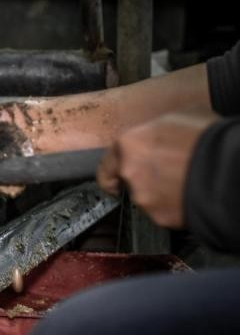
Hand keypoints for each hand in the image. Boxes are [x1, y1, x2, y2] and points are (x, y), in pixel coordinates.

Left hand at [96, 109, 217, 228]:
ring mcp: (143, 196)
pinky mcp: (159, 216)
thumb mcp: (179, 117)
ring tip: (182, 182)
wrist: (228, 166)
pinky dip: (172, 207)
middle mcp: (130, 171)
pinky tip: (186, 195)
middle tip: (161, 177)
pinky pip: (162, 212)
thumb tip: (157, 134)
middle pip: (127, 181)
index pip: (107, 163)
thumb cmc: (207, 137)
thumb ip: (156, 130)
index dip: (111, 171)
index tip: (112, 179)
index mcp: (129, 144)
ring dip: (158, 193)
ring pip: (145, 198)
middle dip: (140, 180)